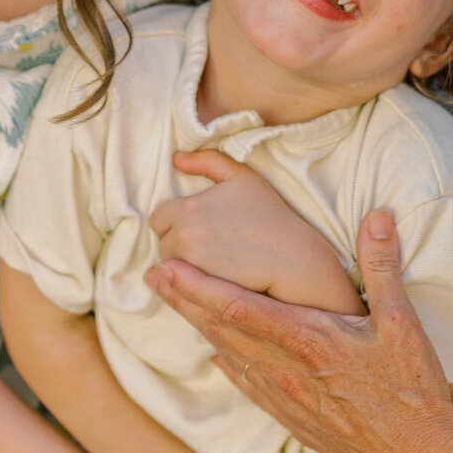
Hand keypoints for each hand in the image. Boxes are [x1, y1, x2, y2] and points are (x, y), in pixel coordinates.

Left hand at [146, 209, 452, 452]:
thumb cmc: (412, 394)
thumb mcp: (403, 323)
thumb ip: (382, 266)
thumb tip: (377, 215)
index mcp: (307, 340)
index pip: (238, 307)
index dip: (197, 287)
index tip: (167, 267)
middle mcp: (287, 371)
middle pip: (222, 329)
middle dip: (184, 301)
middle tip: (152, 277)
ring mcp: (287, 399)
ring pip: (231, 357)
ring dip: (199, 329)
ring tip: (174, 306)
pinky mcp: (296, 421)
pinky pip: (251, 387)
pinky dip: (229, 365)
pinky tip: (219, 357)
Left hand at [151, 151, 358, 311]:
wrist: (293, 258)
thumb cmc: (269, 214)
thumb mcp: (241, 176)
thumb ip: (207, 160)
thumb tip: (176, 159)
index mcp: (186, 210)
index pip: (158, 219)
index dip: (177, 222)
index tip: (201, 227)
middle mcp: (182, 239)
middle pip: (163, 245)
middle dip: (179, 246)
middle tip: (211, 246)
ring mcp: (189, 268)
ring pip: (170, 269)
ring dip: (183, 267)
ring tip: (214, 262)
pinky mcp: (201, 292)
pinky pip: (181, 290)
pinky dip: (192, 286)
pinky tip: (215, 279)